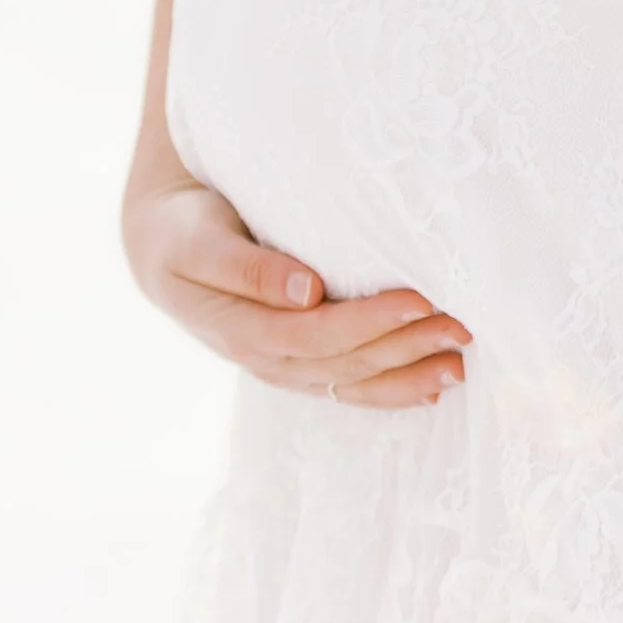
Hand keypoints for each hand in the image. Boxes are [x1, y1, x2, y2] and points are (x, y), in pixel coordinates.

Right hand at [123, 171, 469, 410]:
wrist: (161, 248)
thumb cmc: (183, 232)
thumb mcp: (199, 242)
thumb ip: (247, 268)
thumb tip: (307, 291)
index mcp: (240, 329)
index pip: (315, 334)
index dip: (367, 323)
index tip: (418, 300)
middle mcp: (265, 358)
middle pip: (343, 362)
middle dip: (404, 348)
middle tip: (461, 326)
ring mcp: (281, 365)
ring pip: (351, 381)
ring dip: (407, 375)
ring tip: (459, 364)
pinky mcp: (296, 360)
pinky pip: (346, 385)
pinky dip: (389, 390)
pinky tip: (430, 388)